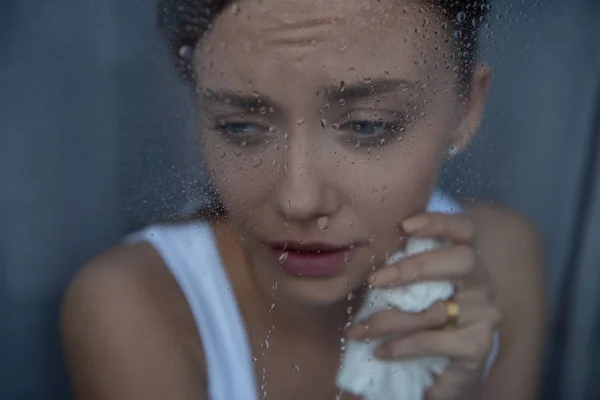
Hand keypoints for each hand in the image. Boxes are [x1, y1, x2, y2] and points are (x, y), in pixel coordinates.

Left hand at [345, 212, 501, 399]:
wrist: (444, 369)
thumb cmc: (421, 318)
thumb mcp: (410, 290)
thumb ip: (398, 270)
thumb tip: (358, 256)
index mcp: (465, 261)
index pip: (464, 229)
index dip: (439, 222)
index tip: (405, 225)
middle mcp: (482, 283)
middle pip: (462, 261)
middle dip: (416, 267)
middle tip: (375, 280)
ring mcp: (484, 316)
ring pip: (436, 309)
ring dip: (389, 320)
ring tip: (358, 329)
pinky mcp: (478, 347)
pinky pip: (435, 342)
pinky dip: (403, 346)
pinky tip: (382, 351)